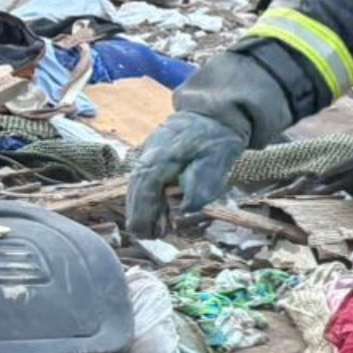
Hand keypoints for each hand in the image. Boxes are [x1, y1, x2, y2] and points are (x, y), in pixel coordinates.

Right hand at [126, 109, 249, 237]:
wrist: (214, 115)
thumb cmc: (217, 140)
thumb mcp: (217, 162)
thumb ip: (201, 187)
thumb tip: (183, 212)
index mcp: (159, 161)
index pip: (143, 194)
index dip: (143, 216)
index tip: (145, 234)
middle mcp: (146, 160)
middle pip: (135, 194)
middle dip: (142, 217)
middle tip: (152, 236)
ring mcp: (147, 158)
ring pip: (136, 189)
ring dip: (144, 210)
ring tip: (155, 230)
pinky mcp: (151, 160)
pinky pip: (143, 183)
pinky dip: (147, 199)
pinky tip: (157, 212)